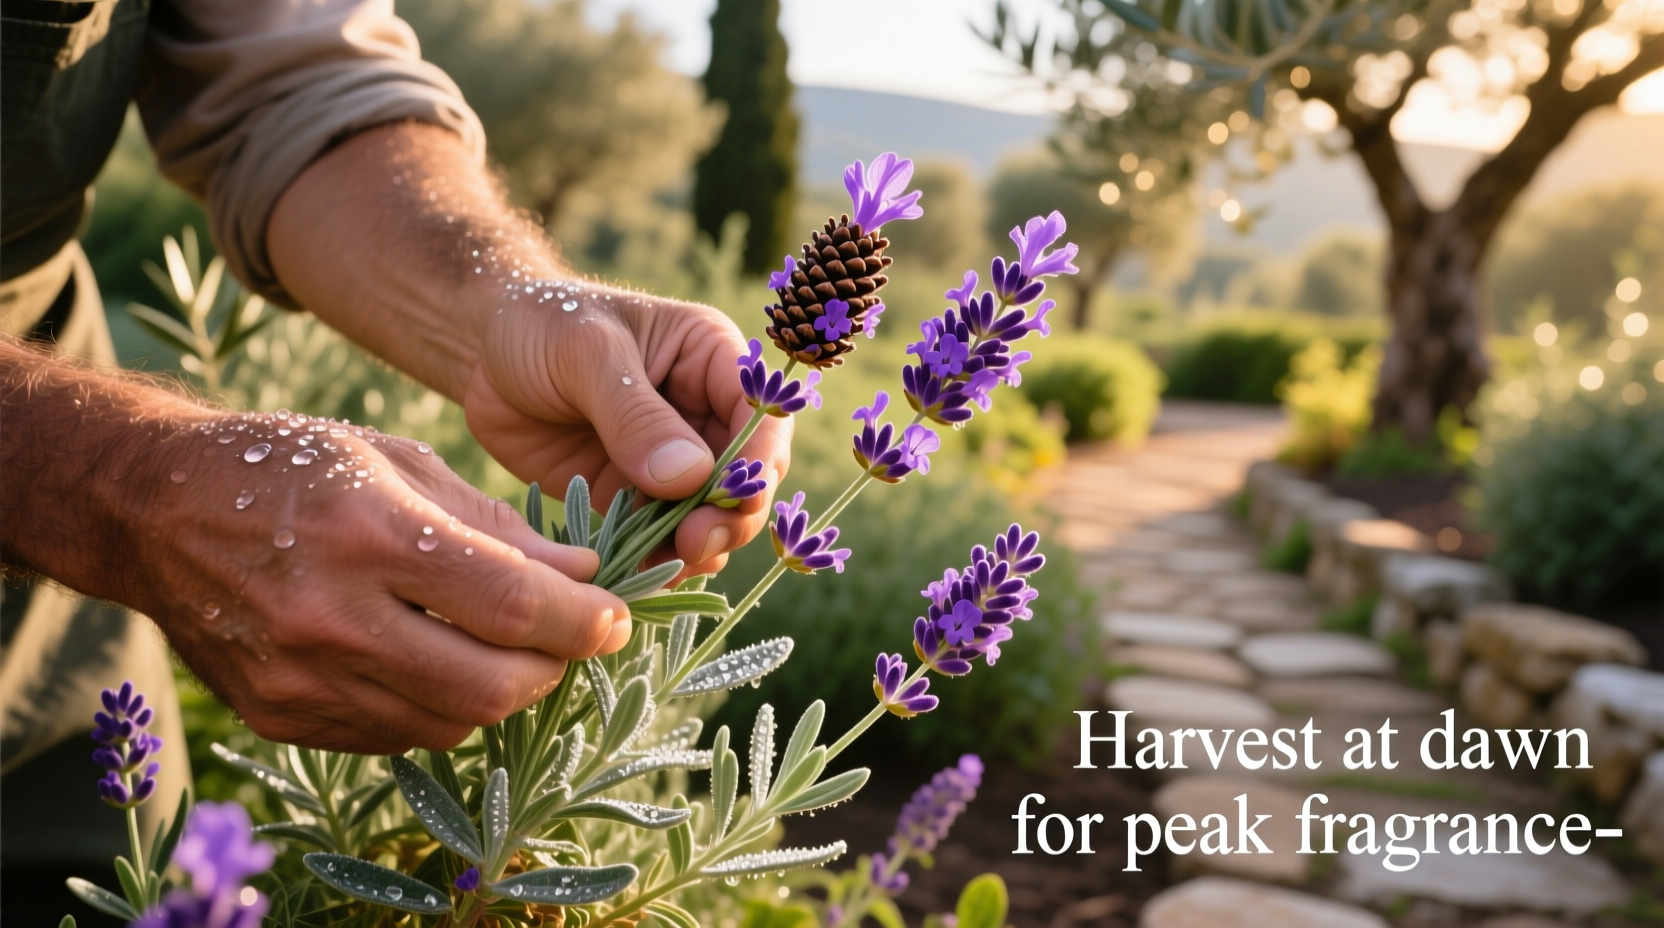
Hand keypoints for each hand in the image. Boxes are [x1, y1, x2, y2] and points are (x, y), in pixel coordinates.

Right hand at [132, 410, 629, 752]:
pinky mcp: (280, 715)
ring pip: (450, 723)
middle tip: (571, 637)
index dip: (582, 621)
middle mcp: (332, 617)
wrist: (155, 508)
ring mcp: (301, 678)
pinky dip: (439, 707)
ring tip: (509, 646)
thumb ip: (496, 524)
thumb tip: (584, 573)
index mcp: (370, 534)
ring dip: (501, 691)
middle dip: (553, 668)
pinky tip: (440, 660)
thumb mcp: (397, 460)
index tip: (616, 617)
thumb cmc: (292, 466)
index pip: (510, 605)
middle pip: (490, 685)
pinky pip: (396, 735)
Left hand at [462, 286, 792, 575]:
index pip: (762, 416)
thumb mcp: (587, 353)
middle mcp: (705, 414)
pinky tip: (637, 577)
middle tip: (695, 544)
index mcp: (713, 361)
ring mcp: (671, 462)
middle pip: (746, 479)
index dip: (757, 463)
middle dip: (729, 517)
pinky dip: (654, 562)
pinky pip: (659, 539)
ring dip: (696, 549)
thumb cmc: (542, 323)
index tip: (735, 501)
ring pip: (708, 518)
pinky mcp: (633, 497)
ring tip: (664, 567)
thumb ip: (635, 414)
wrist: (482, 353)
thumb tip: (691, 478)